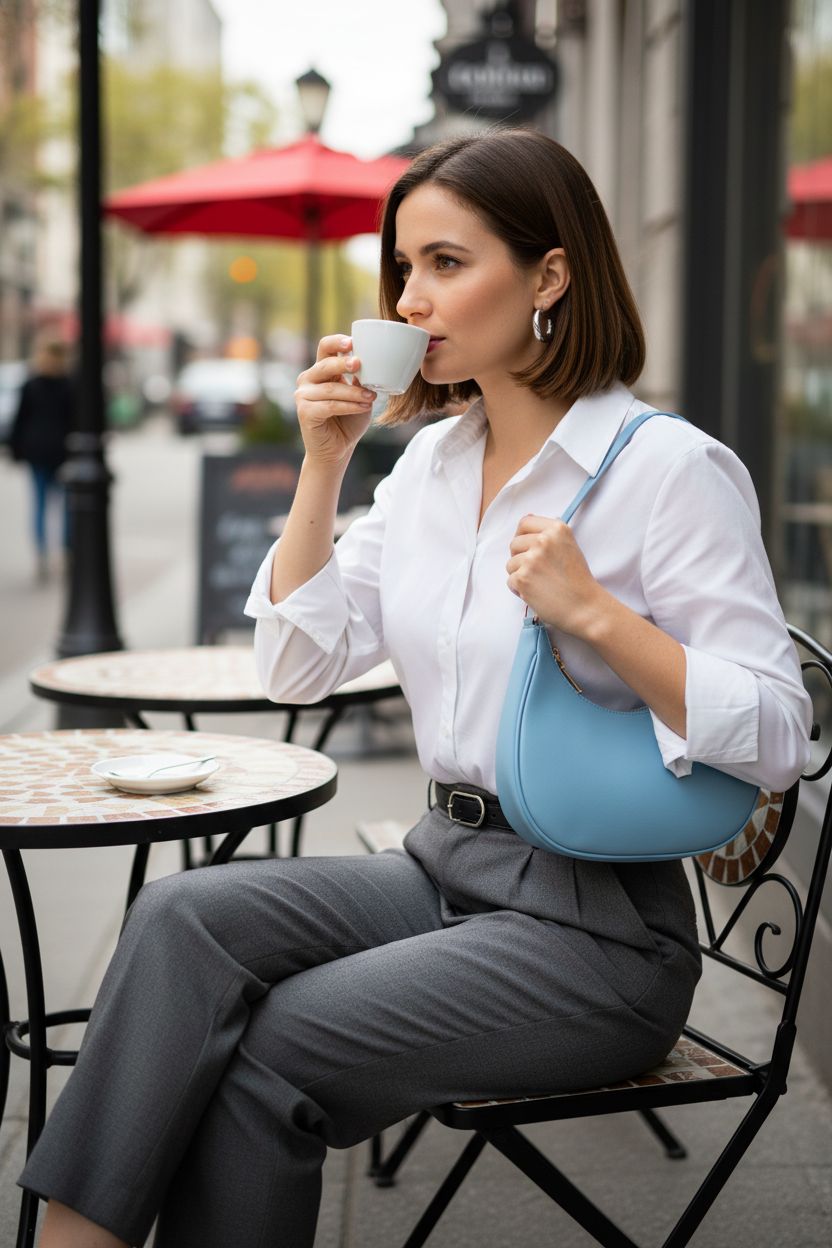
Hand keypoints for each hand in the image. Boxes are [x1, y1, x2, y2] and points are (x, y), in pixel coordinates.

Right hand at [294, 335, 376, 466]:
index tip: (353, 342)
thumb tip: (366, 367)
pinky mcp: (304, 412)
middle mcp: (308, 380)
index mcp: (321, 371)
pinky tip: (363, 407)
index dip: (336, 342)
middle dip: (343, 363)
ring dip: (354, 392)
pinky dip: (349, 406)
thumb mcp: (360, 397)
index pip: (325, 347)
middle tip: (360, 364)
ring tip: (371, 397)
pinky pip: (330, 405)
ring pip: (331, 389)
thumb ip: (361, 381)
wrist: (337, 450)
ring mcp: (303, 396)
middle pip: (325, 365)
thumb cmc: (349, 421)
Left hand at [506, 515, 609, 637]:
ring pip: (511, 564)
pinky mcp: (523, 578)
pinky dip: (520, 590)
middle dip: (520, 558)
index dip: (522, 536)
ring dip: (520, 575)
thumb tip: (526, 519)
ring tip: (540, 584)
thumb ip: (549, 535)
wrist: (586, 607)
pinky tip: (536, 593)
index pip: (525, 523)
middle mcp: (543, 540)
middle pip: (514, 544)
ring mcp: (532, 559)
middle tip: (537, 572)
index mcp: (557, 529)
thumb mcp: (569, 547)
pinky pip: (510, 581)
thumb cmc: (578, 581)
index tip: (528, 548)